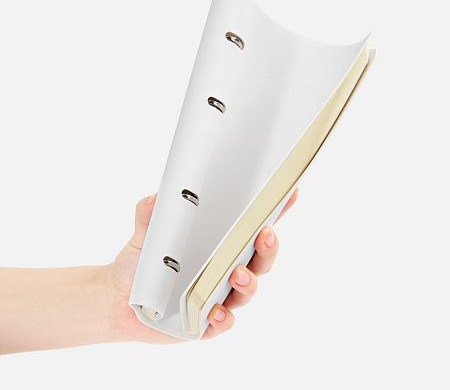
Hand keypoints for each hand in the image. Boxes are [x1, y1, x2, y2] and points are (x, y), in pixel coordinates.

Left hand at [106, 189, 298, 342]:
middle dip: (268, 247)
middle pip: (260, 259)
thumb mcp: (143, 233)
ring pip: (247, 290)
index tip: (289, 193)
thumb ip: (150, 213)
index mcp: (218, 243)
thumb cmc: (141, 261)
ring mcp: (220, 296)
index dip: (274, 211)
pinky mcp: (206, 322)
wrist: (119, 299)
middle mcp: (225, 268)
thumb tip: (157, 198)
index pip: (251, 226)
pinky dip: (224, 318)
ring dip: (248, 282)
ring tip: (237, 273)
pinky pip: (223, 323)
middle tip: (265, 234)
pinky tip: (216, 312)